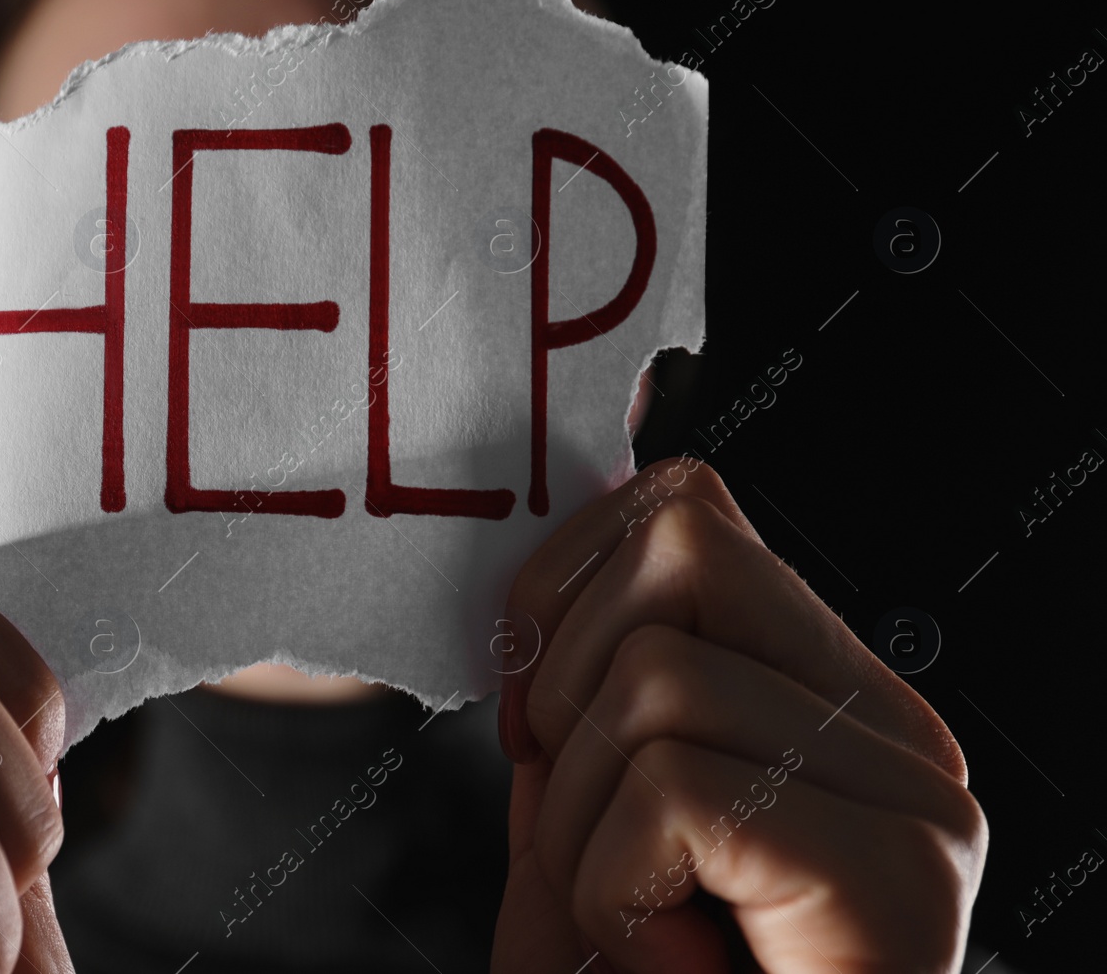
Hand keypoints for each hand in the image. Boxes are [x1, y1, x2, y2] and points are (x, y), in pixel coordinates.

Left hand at [491, 458, 986, 972]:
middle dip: (567, 695)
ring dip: (583, 818)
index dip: (566, 587)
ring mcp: (909, 800)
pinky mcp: (891, 874)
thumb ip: (570, 725)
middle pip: (679, 552)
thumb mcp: (579, 841)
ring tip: (640, 915)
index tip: (533, 717)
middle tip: (592, 836)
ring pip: (659, 677)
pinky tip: (665, 958)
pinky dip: (613, 888)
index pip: (688, 511)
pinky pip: (672, 788)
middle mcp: (894, 732)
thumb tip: (532, 612)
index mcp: (829, 699)